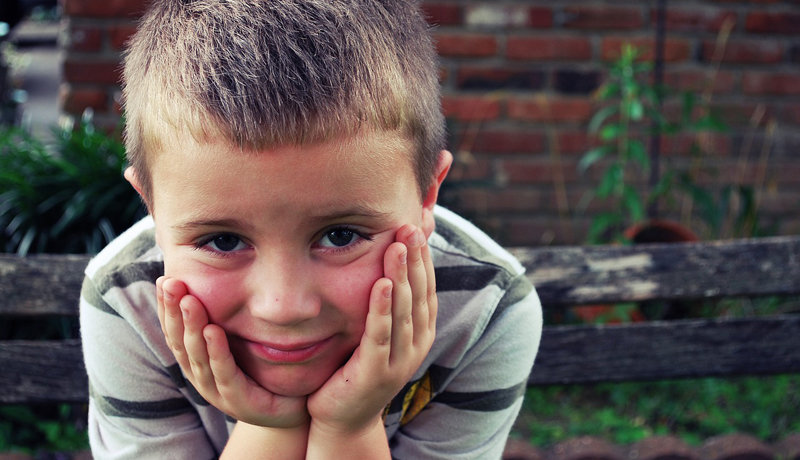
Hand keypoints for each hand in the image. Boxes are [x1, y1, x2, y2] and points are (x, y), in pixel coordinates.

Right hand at [157, 277, 308, 427]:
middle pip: (180, 341)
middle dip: (174, 311)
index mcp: (197, 361)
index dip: (167, 308)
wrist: (291, 408)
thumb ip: (227, 317)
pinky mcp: (238, 401)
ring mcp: (217, 391)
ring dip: (192, 326)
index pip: (175, 332)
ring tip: (190, 300)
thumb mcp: (241, 340)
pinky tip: (213, 330)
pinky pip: (224, 373)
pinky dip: (216, 351)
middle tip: (171, 283)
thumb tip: (221, 276)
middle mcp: (201, 376)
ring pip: (198, 356)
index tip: (165, 280)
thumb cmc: (263, 370)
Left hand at [306, 225, 437, 436]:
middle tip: (408, 228)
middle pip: (418, 295)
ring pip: (403, 311)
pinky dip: (382, 308)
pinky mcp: (376, 372)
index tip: (414, 229)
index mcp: (421, 333)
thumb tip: (388, 262)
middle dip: (414, 260)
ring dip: (401, 277)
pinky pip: (380, 335)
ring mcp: (399, 361)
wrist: (343, 418)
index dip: (422, 259)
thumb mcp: (379, 331)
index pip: (426, 289)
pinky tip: (380, 284)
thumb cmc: (357, 366)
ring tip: (398, 247)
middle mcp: (416, 346)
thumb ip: (387, 303)